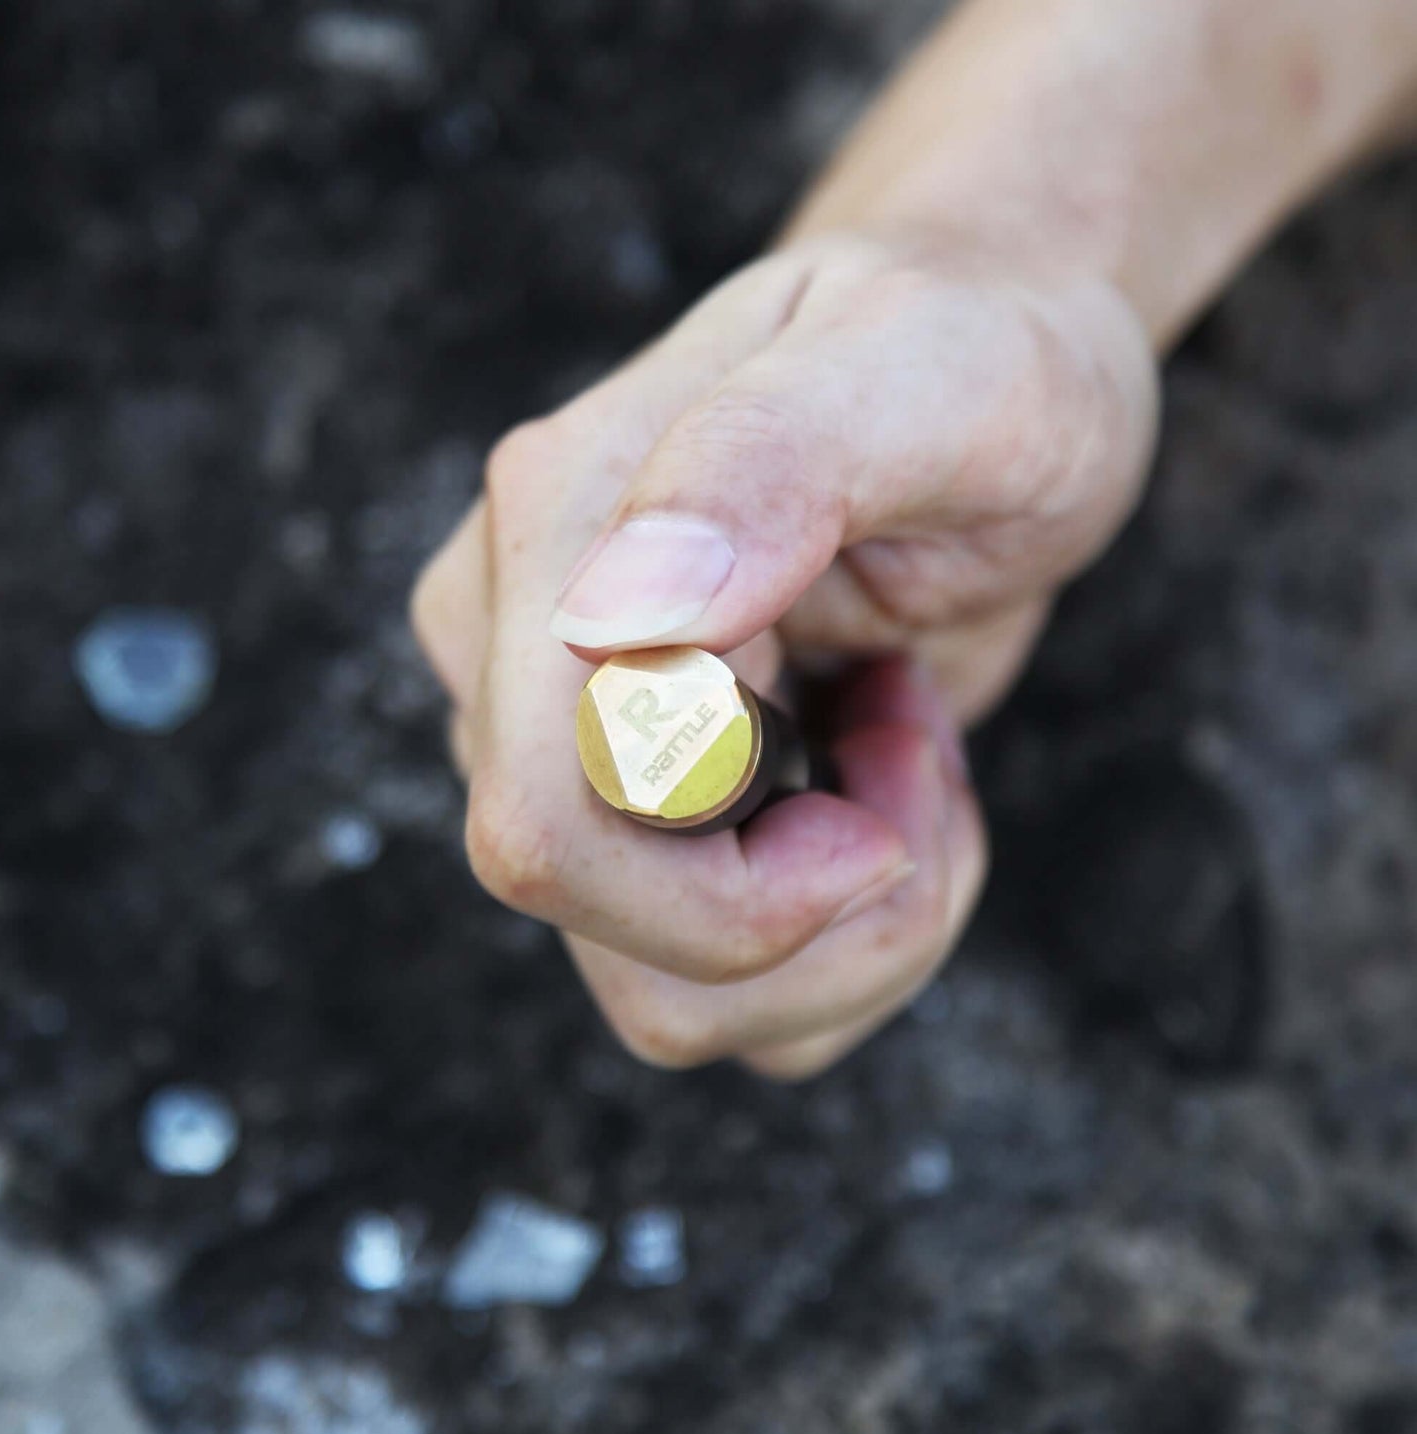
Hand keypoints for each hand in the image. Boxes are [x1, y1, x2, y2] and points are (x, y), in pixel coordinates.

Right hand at [413, 230, 1157, 1077]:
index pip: (554, 826)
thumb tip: (619, 624)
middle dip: (829, 914)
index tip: (904, 743)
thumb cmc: (970, 355)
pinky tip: (879, 783)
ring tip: (907, 751)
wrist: (986, 381)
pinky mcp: (642, 824)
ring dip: (853, 932)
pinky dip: (850, 945)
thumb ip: (769, 462)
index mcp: (553, 543)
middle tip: (918, 751)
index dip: (750, 883)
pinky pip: (725, 997)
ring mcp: (576, 758)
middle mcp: (527, 667)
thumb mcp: (929, 368)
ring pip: (670, 999)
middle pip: (619, 940)